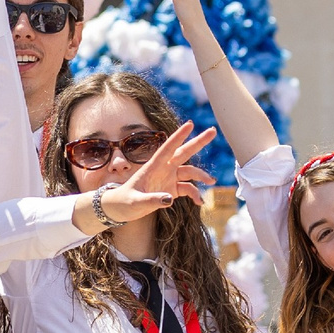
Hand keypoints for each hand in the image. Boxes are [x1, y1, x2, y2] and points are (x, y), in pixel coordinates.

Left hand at [100, 126, 218, 222]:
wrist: (120, 208)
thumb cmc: (124, 202)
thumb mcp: (135, 202)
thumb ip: (151, 200)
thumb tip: (170, 199)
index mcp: (153, 167)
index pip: (168, 148)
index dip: (179, 136)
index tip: (190, 124)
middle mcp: (163, 169)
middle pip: (183, 152)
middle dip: (198, 142)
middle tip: (213, 131)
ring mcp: (168, 178)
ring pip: (189, 171)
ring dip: (201, 175)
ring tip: (211, 181)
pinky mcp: (172, 189)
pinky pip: (188, 188)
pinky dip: (195, 194)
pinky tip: (200, 202)